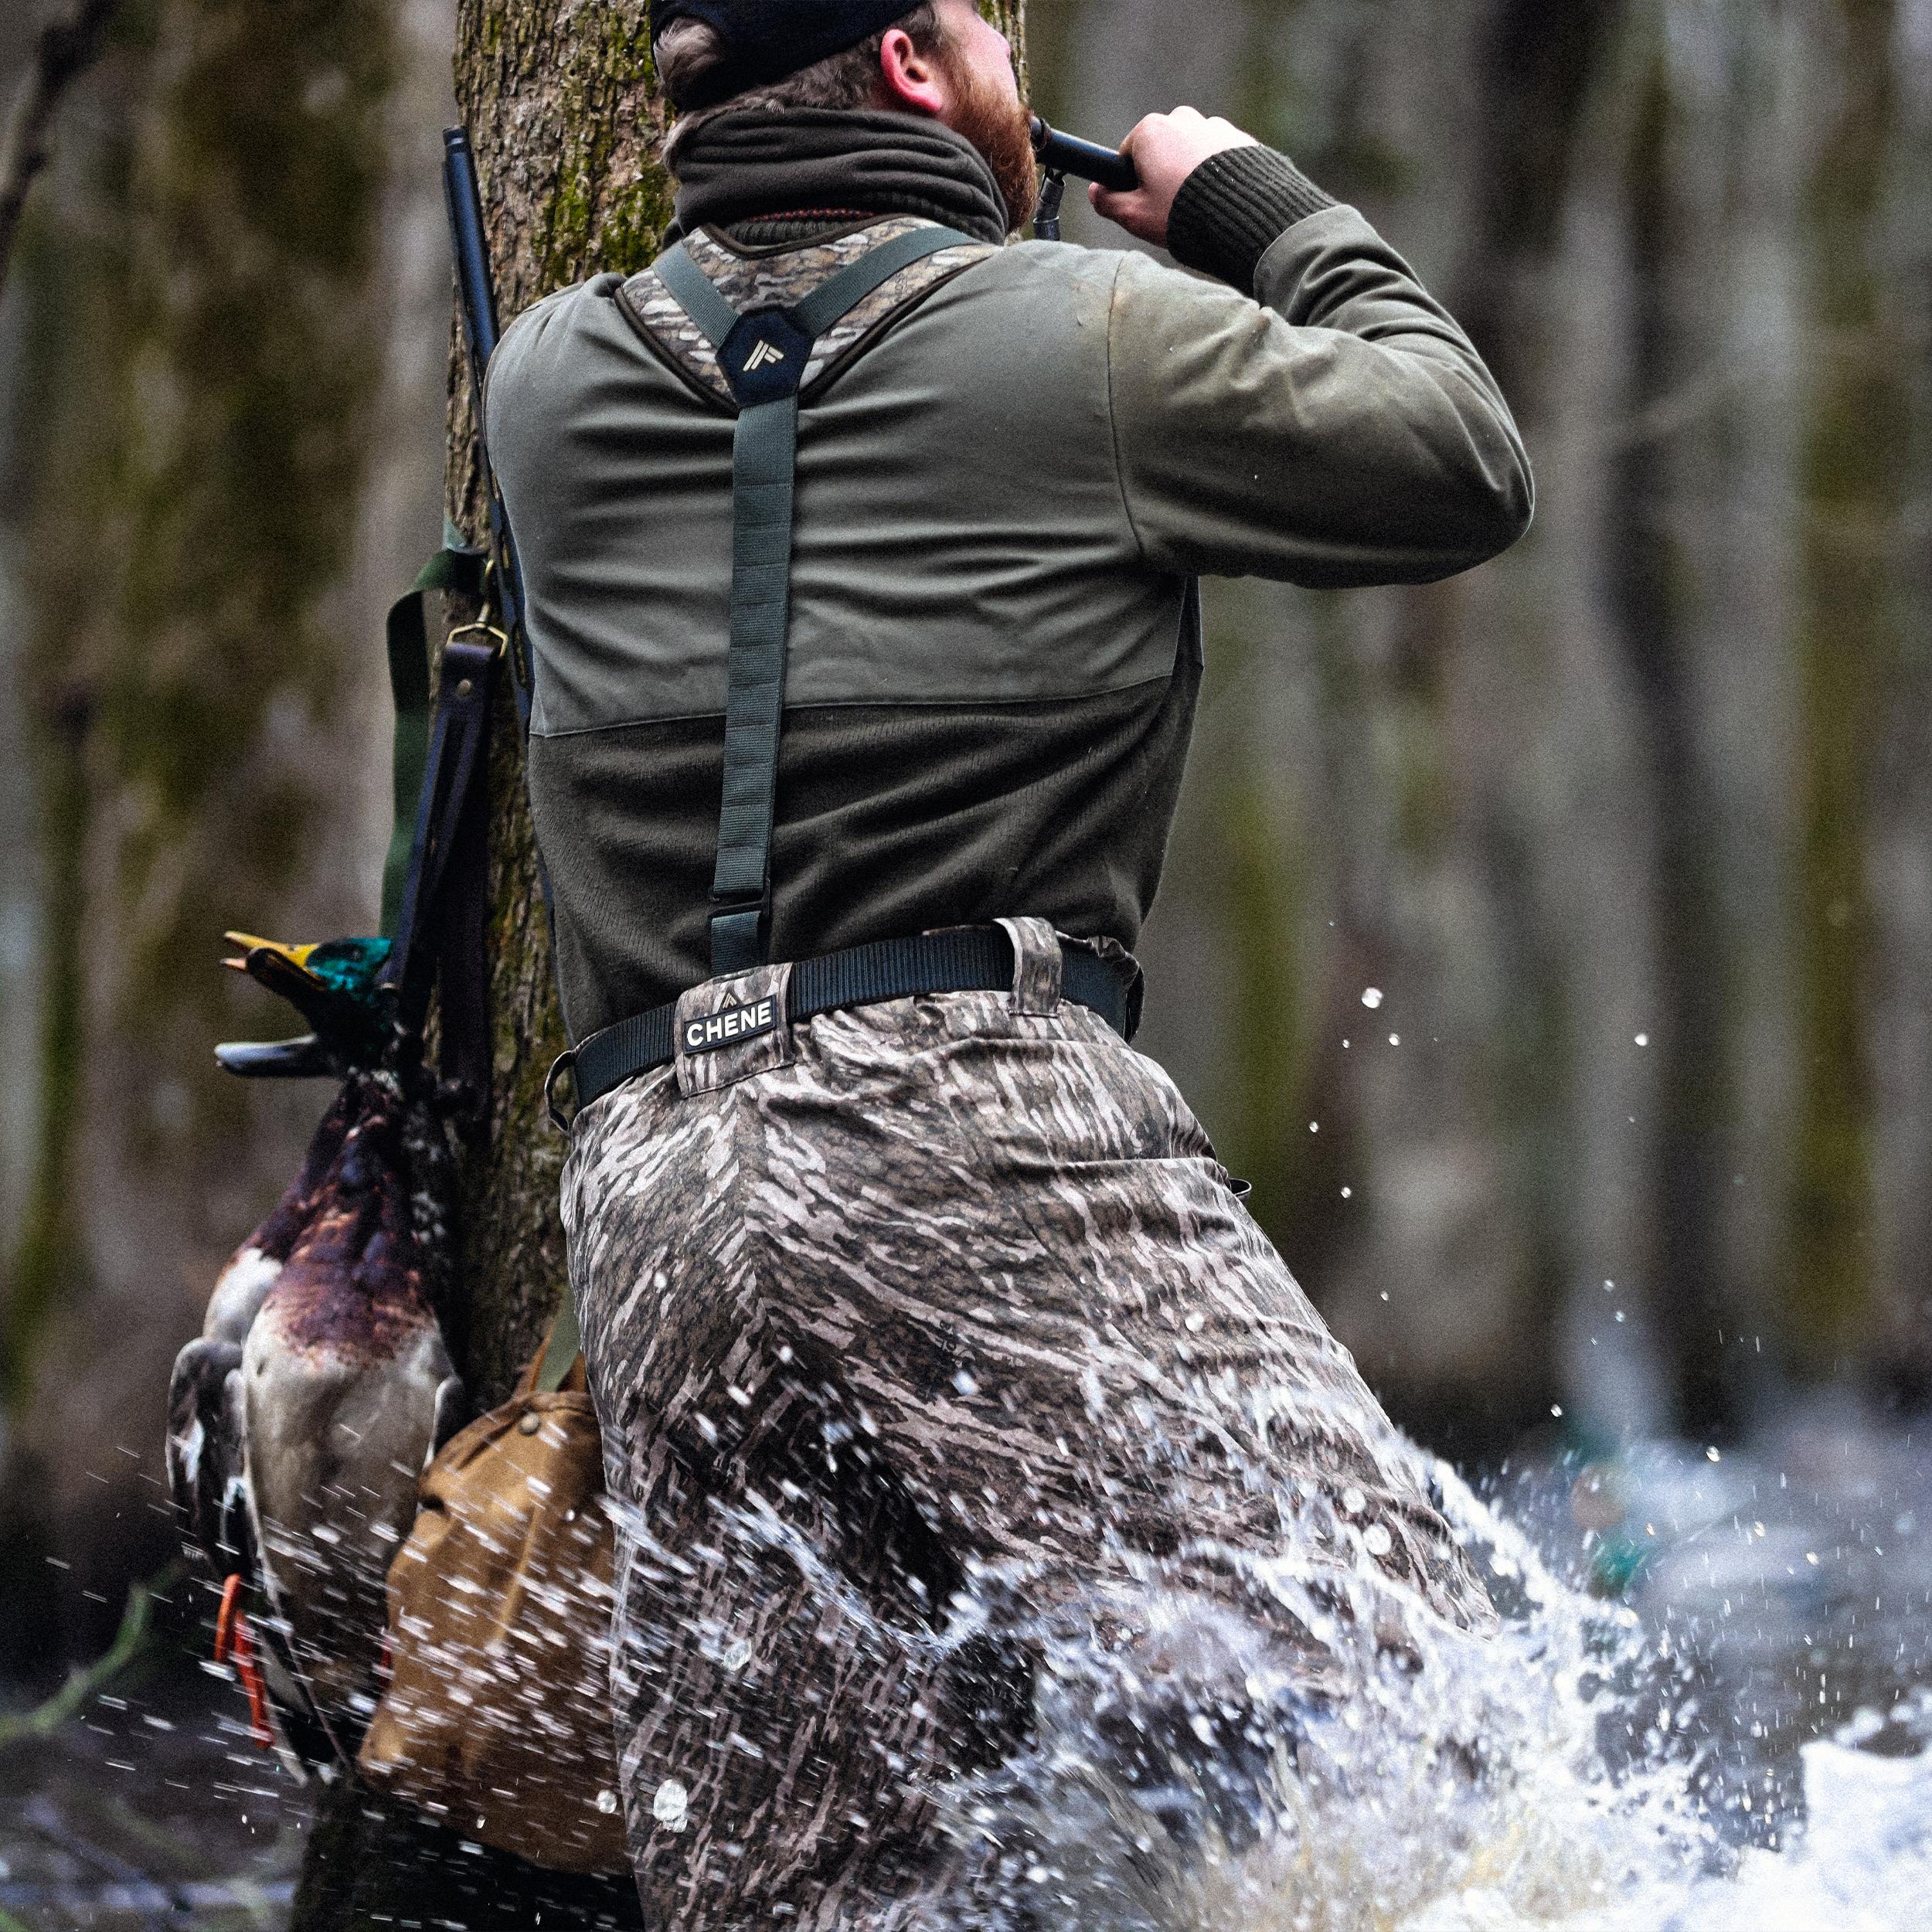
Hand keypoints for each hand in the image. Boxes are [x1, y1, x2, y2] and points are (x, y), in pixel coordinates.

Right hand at [1090, 107, 1258, 248]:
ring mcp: (1214, 126)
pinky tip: (1221, 200)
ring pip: (1191, 153)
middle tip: (1172, 207)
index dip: (1131, 181)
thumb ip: (1108, 202)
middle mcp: (1182, 119)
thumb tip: (1095, 192)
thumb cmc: (1181, 213)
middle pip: (1162, 150)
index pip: (1128, 153)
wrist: (1242, 214)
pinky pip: (1219, 158)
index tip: (1142, 202)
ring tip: (1200, 206)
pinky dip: (1217, 175)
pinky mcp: (1240, 139)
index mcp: (1150, 130)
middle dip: (1163, 174)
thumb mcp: (1135, 216)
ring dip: (1191, 175)